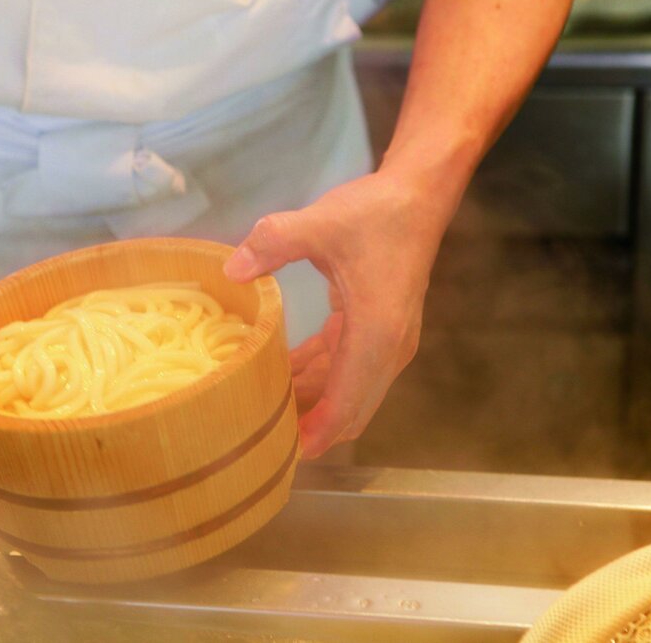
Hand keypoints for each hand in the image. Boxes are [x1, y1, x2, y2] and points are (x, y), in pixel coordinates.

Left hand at [223, 169, 452, 458]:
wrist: (419, 195)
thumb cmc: (375, 213)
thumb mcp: (320, 222)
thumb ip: (273, 243)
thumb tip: (231, 271)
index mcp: (376, 335)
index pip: (345, 405)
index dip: (315, 435)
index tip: (284, 455)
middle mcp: (388, 349)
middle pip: (350, 410)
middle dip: (311, 429)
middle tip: (264, 440)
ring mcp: (388, 342)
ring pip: (349, 392)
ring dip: (313, 403)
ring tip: (265, 409)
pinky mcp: (380, 330)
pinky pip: (347, 367)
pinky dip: (319, 376)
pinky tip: (282, 374)